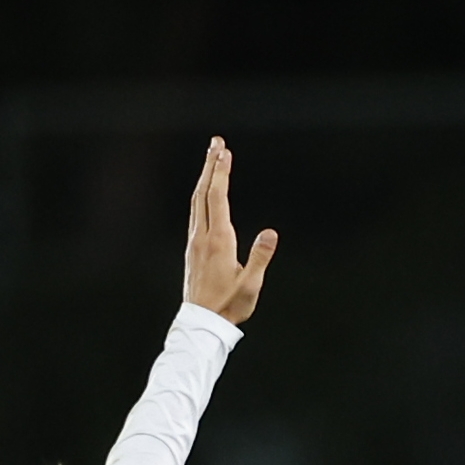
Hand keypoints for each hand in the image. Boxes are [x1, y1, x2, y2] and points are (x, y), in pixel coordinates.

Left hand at [181, 138, 278, 323]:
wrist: (202, 321)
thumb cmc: (229, 304)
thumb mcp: (251, 284)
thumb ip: (260, 257)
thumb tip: (271, 233)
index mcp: (219, 240)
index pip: (218, 198)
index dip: (221, 173)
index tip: (225, 151)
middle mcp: (203, 235)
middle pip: (204, 192)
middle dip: (211, 165)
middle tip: (216, 143)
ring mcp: (195, 240)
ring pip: (197, 200)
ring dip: (204, 177)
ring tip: (212, 160)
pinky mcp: (193, 246)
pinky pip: (196, 211)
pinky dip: (202, 194)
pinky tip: (206, 192)